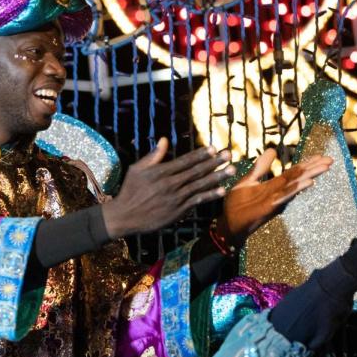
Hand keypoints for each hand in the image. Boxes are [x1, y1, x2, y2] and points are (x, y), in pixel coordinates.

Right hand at [101, 138, 233, 239]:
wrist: (125, 216)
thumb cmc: (129, 190)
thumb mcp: (137, 169)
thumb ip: (153, 156)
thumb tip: (164, 140)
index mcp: (160, 172)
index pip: (185, 161)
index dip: (200, 154)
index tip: (213, 148)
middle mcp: (170, 184)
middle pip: (196, 171)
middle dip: (214, 162)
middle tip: (228, 154)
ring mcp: (175, 198)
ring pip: (200, 185)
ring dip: (217, 177)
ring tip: (231, 169)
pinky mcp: (178, 211)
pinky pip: (197, 201)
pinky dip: (210, 195)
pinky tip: (221, 190)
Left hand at [220, 149, 332, 244]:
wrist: (228, 223)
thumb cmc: (237, 204)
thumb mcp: (248, 181)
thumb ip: (260, 168)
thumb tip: (272, 150)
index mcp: (273, 185)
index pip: (293, 172)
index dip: (306, 164)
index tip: (320, 156)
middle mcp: (277, 192)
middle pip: (298, 177)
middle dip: (314, 168)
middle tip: (330, 159)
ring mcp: (275, 199)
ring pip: (295, 185)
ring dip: (310, 175)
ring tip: (325, 166)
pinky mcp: (269, 207)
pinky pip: (284, 196)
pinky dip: (297, 188)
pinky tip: (309, 182)